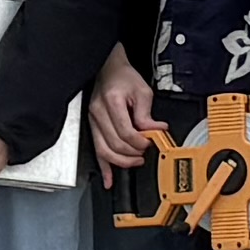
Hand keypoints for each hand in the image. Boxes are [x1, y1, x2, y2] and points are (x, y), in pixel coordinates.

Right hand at [86, 48, 155, 168]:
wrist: (108, 70)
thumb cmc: (123, 77)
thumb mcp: (142, 91)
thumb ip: (148, 114)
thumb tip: (156, 131)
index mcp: (111, 102)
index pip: (126, 132)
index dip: (141, 141)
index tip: (151, 141)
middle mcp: (98, 113)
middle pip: (115, 144)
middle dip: (133, 152)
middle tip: (145, 151)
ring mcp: (93, 122)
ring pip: (104, 151)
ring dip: (122, 161)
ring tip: (135, 161)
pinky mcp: (92, 128)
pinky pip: (96, 151)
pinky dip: (103, 168)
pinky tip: (108, 180)